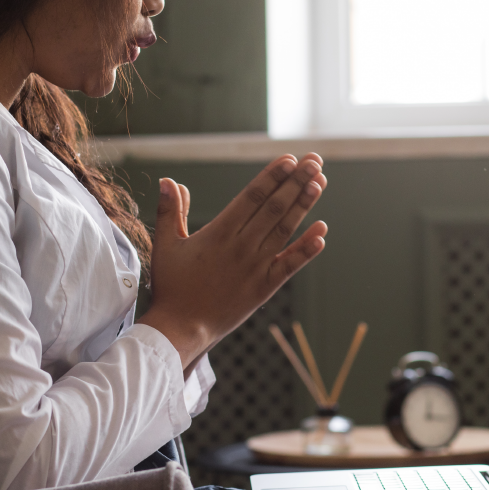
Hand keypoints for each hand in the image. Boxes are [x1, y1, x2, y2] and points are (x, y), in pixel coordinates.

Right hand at [138, 154, 327, 371]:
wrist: (181, 330)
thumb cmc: (171, 287)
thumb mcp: (165, 245)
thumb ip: (170, 211)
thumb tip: (168, 180)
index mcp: (219, 233)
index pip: (252, 197)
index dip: (272, 176)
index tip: (289, 159)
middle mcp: (242, 247)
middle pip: (274, 207)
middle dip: (296, 182)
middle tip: (314, 160)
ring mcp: (256, 267)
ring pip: (285, 230)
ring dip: (304, 205)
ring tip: (320, 182)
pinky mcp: (265, 288)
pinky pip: (290, 265)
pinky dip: (307, 249)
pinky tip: (322, 232)